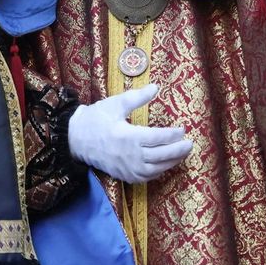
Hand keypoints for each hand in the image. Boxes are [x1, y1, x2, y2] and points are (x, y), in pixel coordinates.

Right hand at [67, 84, 192, 183]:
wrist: (75, 139)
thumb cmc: (96, 118)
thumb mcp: (116, 104)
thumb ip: (137, 97)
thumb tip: (156, 87)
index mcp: (128, 137)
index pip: (157, 138)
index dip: (172, 135)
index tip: (183, 129)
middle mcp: (129, 156)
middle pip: (160, 156)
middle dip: (178, 150)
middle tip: (190, 144)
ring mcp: (127, 168)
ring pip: (155, 170)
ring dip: (171, 162)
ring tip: (182, 153)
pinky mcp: (124, 175)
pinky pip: (146, 177)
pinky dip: (158, 172)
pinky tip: (166, 164)